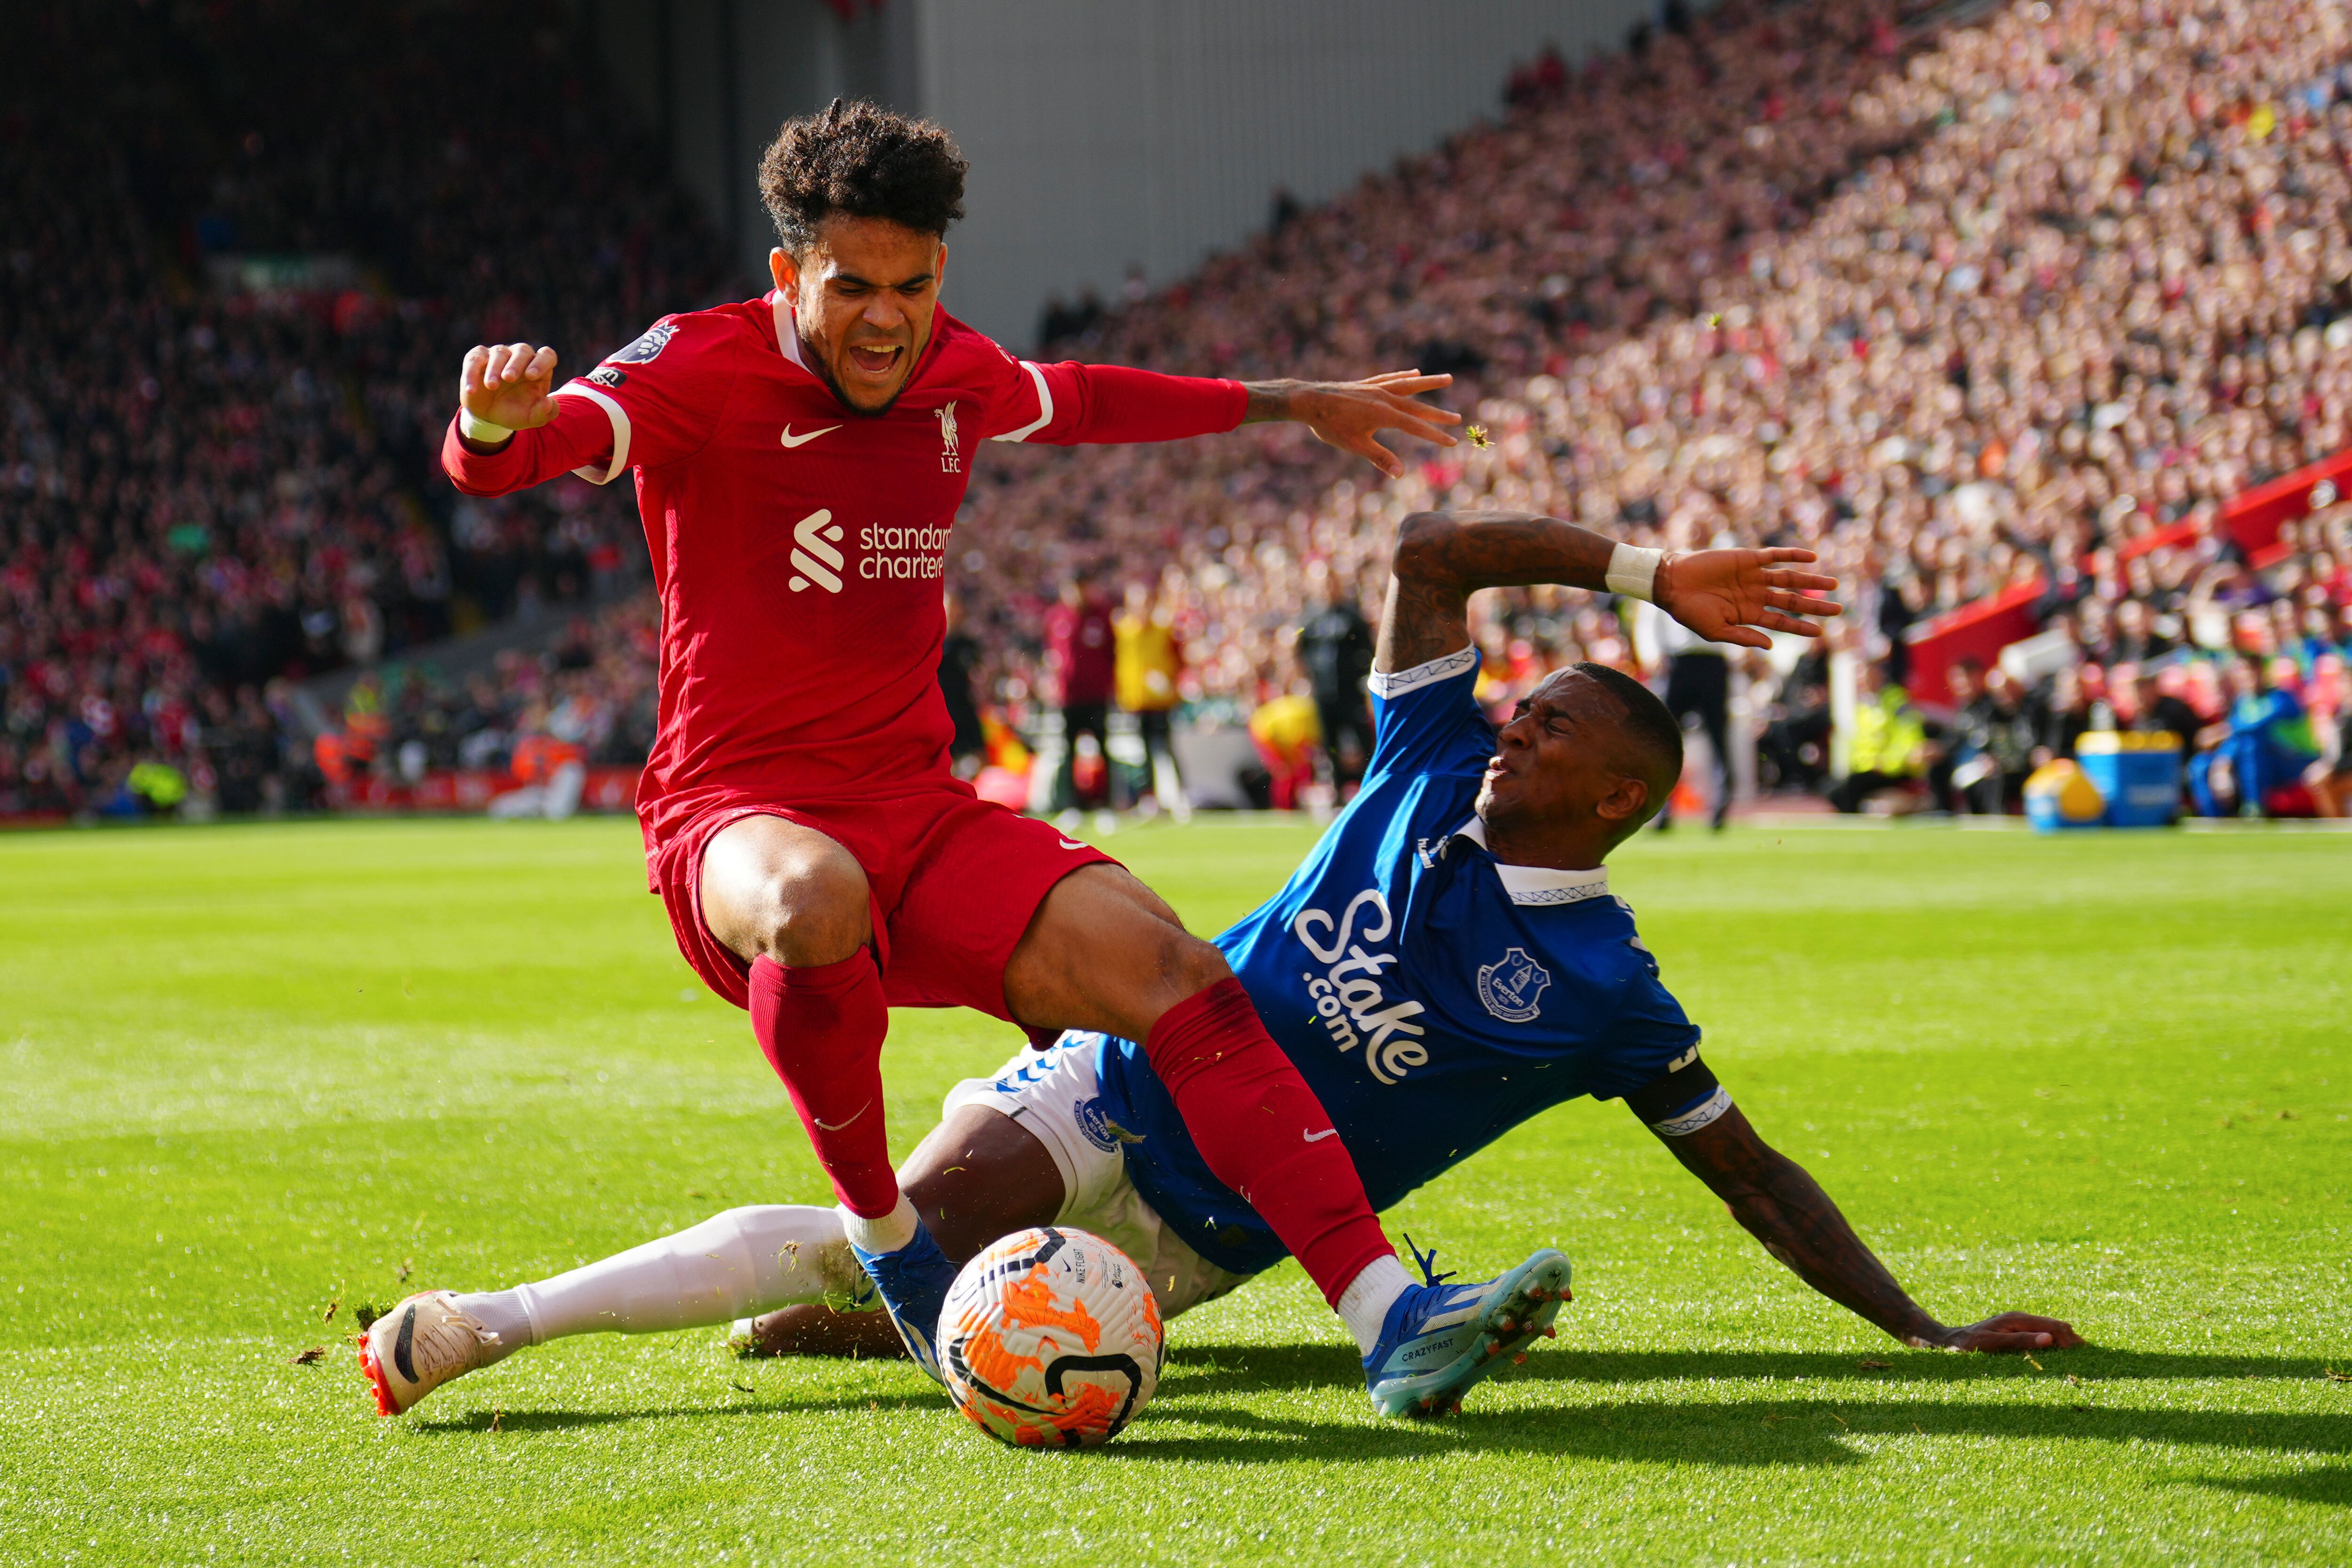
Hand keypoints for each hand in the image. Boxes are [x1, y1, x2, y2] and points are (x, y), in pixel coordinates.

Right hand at [459, 342, 560, 435]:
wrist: (489, 416)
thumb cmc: (515, 412)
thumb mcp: (531, 418)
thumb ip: (545, 413)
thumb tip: (548, 403)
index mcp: (538, 369)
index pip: (546, 355)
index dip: (541, 362)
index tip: (531, 376)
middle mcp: (520, 358)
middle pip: (523, 350)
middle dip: (516, 364)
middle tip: (508, 378)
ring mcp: (499, 356)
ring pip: (499, 352)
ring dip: (494, 369)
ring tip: (491, 386)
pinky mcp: (478, 359)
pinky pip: (474, 359)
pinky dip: (472, 373)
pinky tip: (472, 390)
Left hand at [1249, 370, 1460, 477]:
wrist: (1308, 401)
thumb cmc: (1330, 425)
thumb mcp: (1355, 445)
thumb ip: (1380, 458)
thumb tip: (1400, 473)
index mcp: (1385, 415)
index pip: (1417, 428)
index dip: (1436, 436)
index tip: (1453, 442)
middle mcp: (1385, 398)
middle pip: (1418, 407)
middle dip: (1438, 415)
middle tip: (1458, 418)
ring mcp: (1376, 388)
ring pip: (1408, 385)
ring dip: (1429, 383)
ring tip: (1447, 379)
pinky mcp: (1366, 384)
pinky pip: (1390, 378)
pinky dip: (1403, 376)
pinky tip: (1414, 373)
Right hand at [1654, 546, 1842, 649]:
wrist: (1672, 583)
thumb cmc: (1689, 611)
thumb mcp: (1716, 631)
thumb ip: (1743, 637)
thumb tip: (1770, 645)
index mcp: (1749, 615)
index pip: (1781, 622)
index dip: (1801, 627)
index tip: (1820, 632)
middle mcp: (1755, 595)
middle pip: (1792, 600)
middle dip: (1814, 605)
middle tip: (1838, 609)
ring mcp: (1753, 576)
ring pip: (1789, 578)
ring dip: (1811, 580)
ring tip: (1833, 584)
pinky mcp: (1748, 558)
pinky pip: (1775, 555)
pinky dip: (1793, 555)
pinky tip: (1811, 558)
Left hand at [1906, 1312, 2084, 1352]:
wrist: (1945, 1341)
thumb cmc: (1965, 1345)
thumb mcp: (1991, 1344)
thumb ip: (2020, 1341)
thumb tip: (2050, 1339)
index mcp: (2017, 1319)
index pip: (2053, 1326)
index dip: (2070, 1340)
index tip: (2085, 1357)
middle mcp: (2020, 1319)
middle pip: (2055, 1327)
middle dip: (2072, 1341)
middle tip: (2091, 1361)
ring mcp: (2018, 1325)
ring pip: (2050, 1331)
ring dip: (2065, 1343)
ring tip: (2082, 1360)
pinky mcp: (2015, 1333)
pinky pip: (2040, 1336)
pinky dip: (2054, 1345)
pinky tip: (2061, 1357)